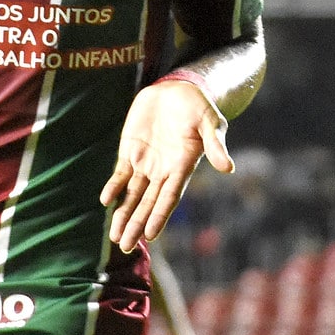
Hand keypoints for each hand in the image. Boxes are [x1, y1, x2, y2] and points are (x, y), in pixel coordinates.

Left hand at [100, 79, 231, 253]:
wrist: (177, 88)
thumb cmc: (198, 105)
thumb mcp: (210, 121)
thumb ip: (215, 144)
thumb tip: (228, 168)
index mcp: (182, 167)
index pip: (169, 198)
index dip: (159, 216)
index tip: (150, 235)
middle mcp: (163, 171)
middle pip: (148, 203)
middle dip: (136, 224)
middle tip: (125, 245)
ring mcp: (145, 162)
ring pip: (132, 194)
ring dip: (124, 214)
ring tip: (115, 236)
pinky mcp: (130, 151)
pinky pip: (120, 174)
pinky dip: (113, 188)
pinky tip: (106, 202)